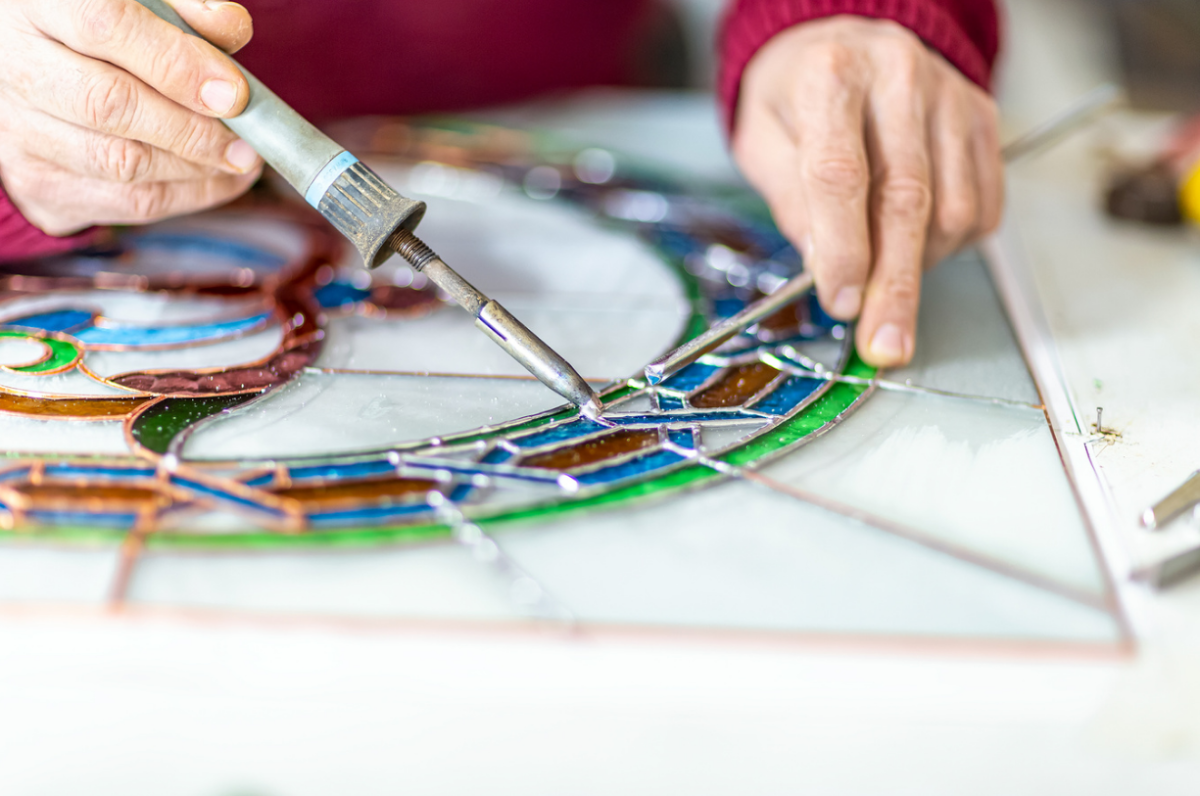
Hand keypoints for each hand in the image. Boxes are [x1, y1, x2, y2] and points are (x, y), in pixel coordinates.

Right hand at [0, 0, 262, 235]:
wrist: (38, 70)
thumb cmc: (99, 28)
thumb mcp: (138, 0)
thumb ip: (184, 7)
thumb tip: (230, 29)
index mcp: (38, 2)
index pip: (105, 25)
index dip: (176, 63)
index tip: (234, 93)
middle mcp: (16, 65)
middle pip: (109, 105)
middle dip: (192, 130)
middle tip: (247, 141)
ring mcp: (18, 130)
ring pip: (119, 162)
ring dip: (195, 168)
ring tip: (242, 160)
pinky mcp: (38, 182)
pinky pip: (124, 202)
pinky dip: (186, 195)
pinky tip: (220, 179)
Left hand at [733, 16, 1003, 367]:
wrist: (845, 38)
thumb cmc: (797, 94)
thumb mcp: (762, 138)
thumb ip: (790, 200)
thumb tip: (824, 268)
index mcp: (830, 76)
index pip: (839, 174)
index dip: (842, 249)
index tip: (841, 302)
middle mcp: (899, 77)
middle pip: (905, 199)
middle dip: (894, 285)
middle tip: (884, 341)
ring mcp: (949, 96)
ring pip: (951, 208)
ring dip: (919, 264)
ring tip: (885, 275)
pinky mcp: (982, 117)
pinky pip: (982, 203)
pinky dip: (952, 243)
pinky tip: (918, 242)